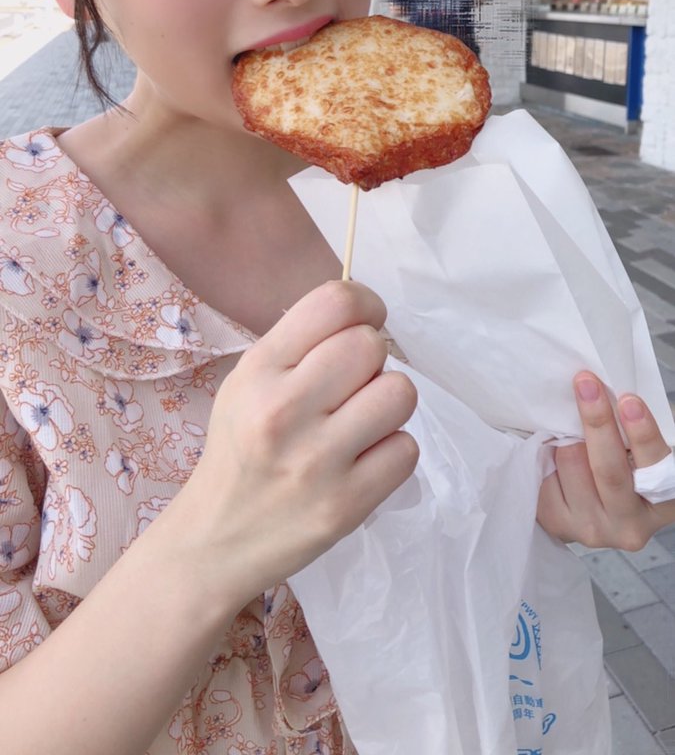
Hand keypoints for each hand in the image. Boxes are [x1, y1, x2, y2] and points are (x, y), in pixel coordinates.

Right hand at [174, 280, 418, 609]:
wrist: (216, 539)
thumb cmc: (241, 449)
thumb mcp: (248, 382)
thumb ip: (302, 345)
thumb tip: (369, 318)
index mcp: (259, 369)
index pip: (335, 302)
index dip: (366, 304)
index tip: (367, 323)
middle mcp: (283, 409)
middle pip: (371, 345)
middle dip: (373, 360)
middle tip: (354, 386)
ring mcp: (317, 460)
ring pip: (399, 393)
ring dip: (388, 404)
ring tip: (362, 422)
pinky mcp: (345, 504)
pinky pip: (406, 450)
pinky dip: (391, 451)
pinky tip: (362, 460)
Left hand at [537, 371, 674, 549]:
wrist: (603, 504)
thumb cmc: (628, 462)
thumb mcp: (640, 446)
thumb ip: (631, 427)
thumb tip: (604, 389)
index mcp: (664, 502)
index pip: (655, 465)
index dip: (642, 433)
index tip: (628, 400)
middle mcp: (631, 525)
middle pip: (608, 469)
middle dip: (596, 421)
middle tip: (586, 383)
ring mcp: (595, 531)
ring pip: (571, 465)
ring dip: (566, 437)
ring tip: (568, 426)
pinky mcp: (561, 526)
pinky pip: (544, 478)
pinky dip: (544, 453)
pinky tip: (551, 445)